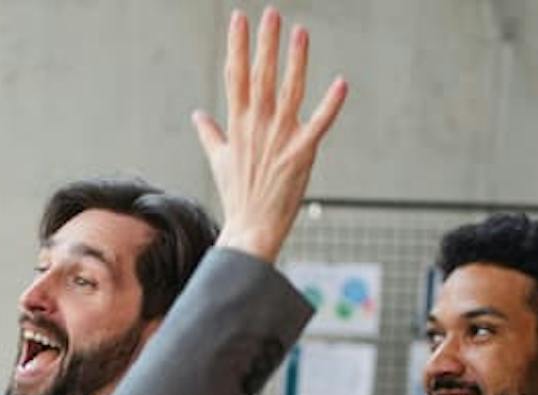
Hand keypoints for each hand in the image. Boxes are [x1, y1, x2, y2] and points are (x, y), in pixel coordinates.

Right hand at [193, 8, 347, 262]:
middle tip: (270, 13)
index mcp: (237, 125)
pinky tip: (340, 83)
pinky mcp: (299, 155)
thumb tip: (197, 115)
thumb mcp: (219, 161)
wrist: (250, 230)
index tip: (239, 19)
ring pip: (288, 92)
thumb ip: (210, 134)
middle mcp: (256, 127)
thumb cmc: (237, 197)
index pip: (235, 77)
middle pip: (260, 76)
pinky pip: (317, 125)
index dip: (237, 46)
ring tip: (300, 31)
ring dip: (295, 61)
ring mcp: (278, 140)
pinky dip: (329, 105)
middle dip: (265, 43)